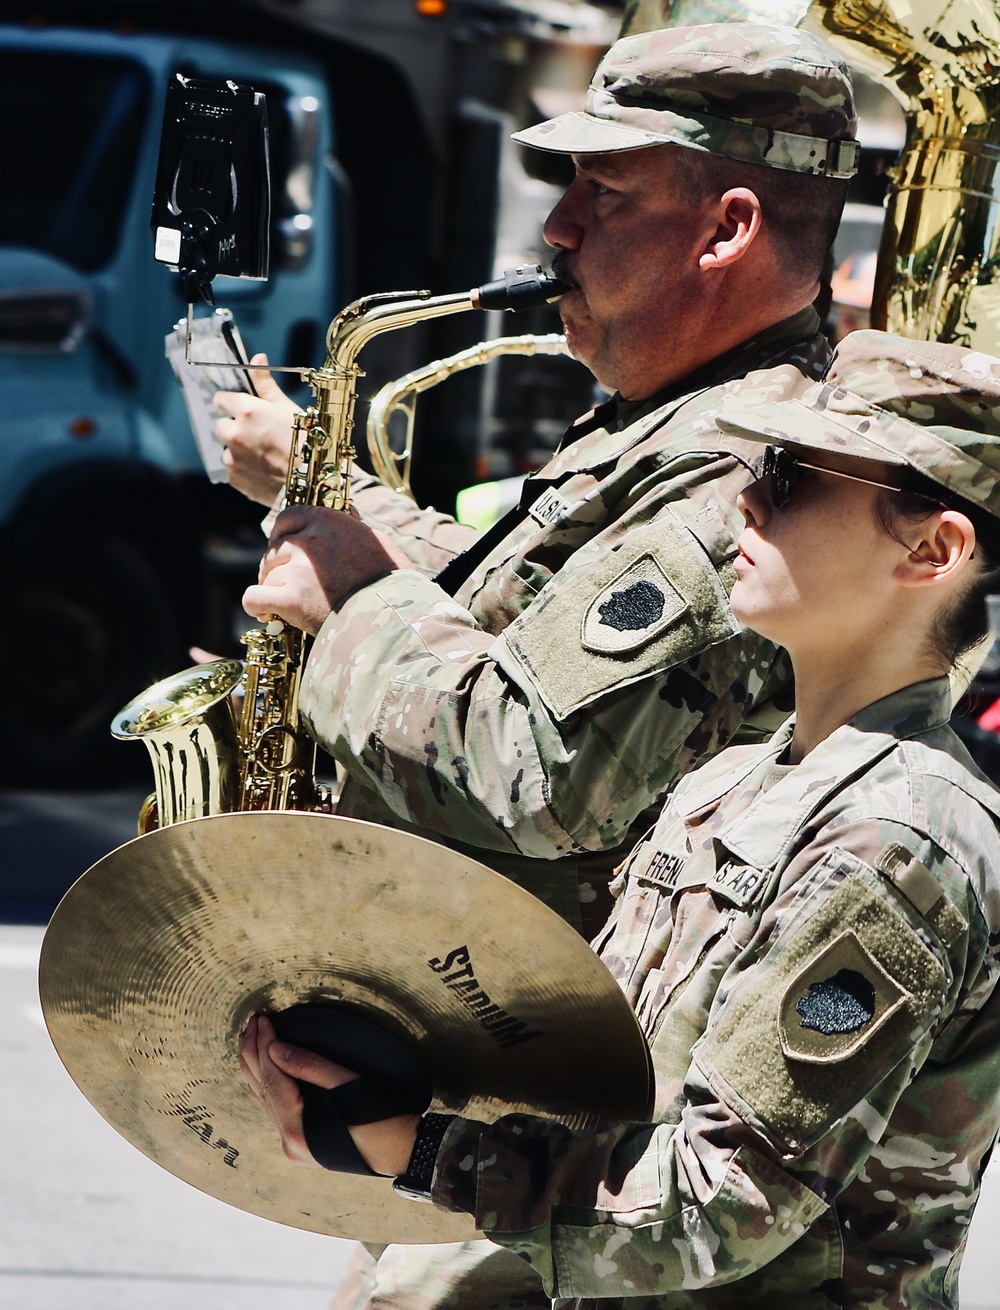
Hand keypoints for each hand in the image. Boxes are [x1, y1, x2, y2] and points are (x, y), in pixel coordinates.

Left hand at [214, 354, 299, 505]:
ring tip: (264, 455)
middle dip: (234, 427)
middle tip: (257, 434)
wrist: (313, 481)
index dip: (231, 403)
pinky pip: (234, 469)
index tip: (239, 408)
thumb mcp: (288, 407)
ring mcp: (232, 458)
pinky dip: (244, 468)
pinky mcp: (234, 478)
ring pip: (227, 449)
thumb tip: (257, 359)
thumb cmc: (306, 441)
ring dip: (239, 449)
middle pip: (221, 425)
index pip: (221, 399)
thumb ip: (266, 385)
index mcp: (246, 411)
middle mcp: (234, 433)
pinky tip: (263, 469)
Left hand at [239, 1015, 418, 1175]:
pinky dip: (265, 1086)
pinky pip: (273, 1111)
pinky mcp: (300, 1145)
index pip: (272, 1077)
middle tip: (251, 1023)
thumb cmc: (381, 1118)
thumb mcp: (348, 1083)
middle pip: (262, 1088)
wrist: (401, 1151)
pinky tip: (262, 1072)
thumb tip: (275, 1048)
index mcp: (298, 1129)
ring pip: (264, 1100)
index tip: (264, 1019)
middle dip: (254, 1052)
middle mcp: (290, 1142)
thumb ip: (310, 1066)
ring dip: (256, 1068)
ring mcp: (293, 1147)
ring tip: (249, 1040)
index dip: (265, 1044)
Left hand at [242, 505, 411, 633]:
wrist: (393, 615)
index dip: (281, 534)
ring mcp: (298, 571)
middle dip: (276, 565)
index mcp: (328, 521)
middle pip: (274, 550)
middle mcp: (309, 542)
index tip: (283, 546)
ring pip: (266, 576)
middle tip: (285, 582)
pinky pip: (254, 598)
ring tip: (286, 604)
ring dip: (273, 589)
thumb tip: (348, 511)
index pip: (287, 517)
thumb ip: (353, 526)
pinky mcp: (292, 600)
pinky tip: (264, 612)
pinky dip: (255, 606)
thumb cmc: (391, 581)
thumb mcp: (377, 542)